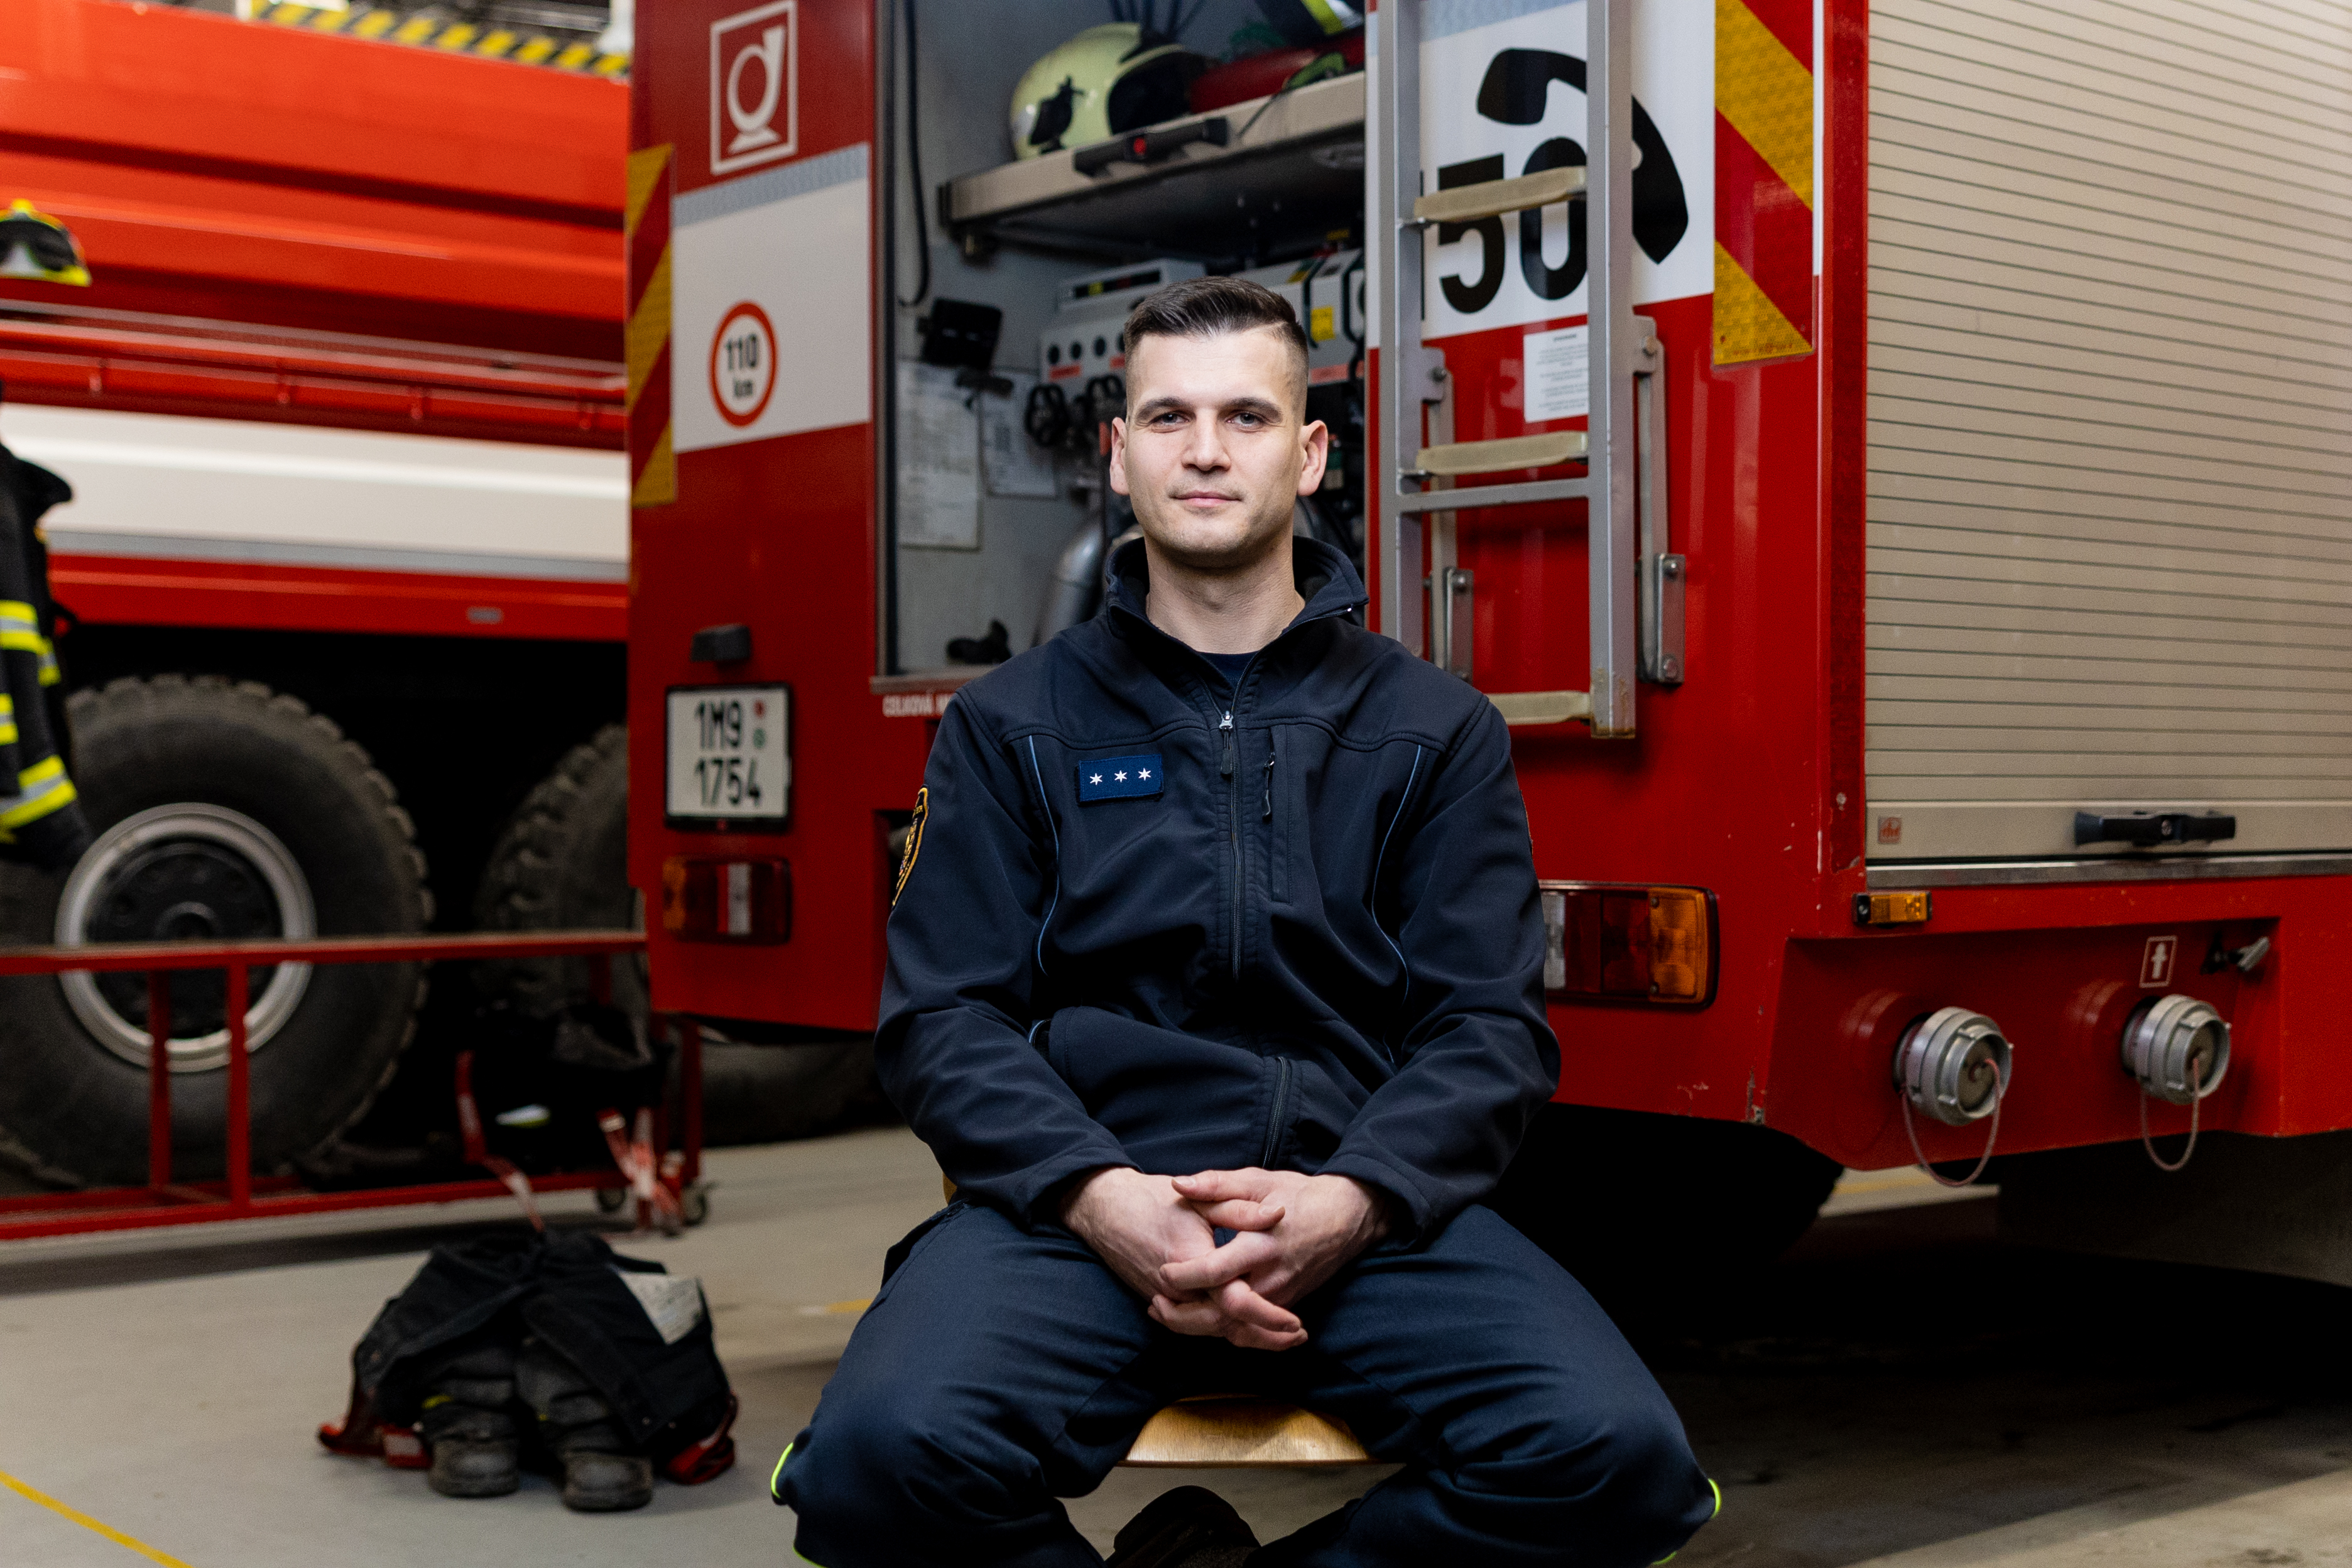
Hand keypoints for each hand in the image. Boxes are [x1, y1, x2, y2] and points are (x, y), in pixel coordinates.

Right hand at [1059, 1167, 1302, 1346]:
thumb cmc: (1155, 1199)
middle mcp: (1178, 1288)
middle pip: (1226, 1326)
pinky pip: (1195, 1325)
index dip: (1268, 1315)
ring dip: (1247, 1337)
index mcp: (1193, 1259)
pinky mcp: (1161, 1302)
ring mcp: (1167, 1299)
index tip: (1295, 1323)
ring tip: (1281, 1338)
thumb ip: (1239, 1208)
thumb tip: (1278, 1212)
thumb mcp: (1201, 1196)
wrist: (1106, 1210)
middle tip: (1298, 1336)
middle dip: (1264, 1337)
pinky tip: (1245, 1329)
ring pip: (1210, 1330)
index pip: (1235, 1301)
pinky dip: (1221, 1329)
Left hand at [1158, 1170, 1389, 1349]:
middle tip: (1155, 1305)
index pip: (1216, 1272)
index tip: (1161, 1272)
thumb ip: (1215, 1185)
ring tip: (1165, 1314)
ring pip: (1234, 1328)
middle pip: (1221, 1313)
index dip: (1184, 1276)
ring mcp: (1280, 1296)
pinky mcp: (1285, 1304)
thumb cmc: (1298, 1195)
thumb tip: (1177, 1184)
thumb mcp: (1256, 1181)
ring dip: (1198, 1327)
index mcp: (1260, 1244)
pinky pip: (1249, 1329)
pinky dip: (1221, 1329)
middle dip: (1184, 1317)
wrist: (1346, 1218)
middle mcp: (1271, 1278)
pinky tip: (1197, 1319)